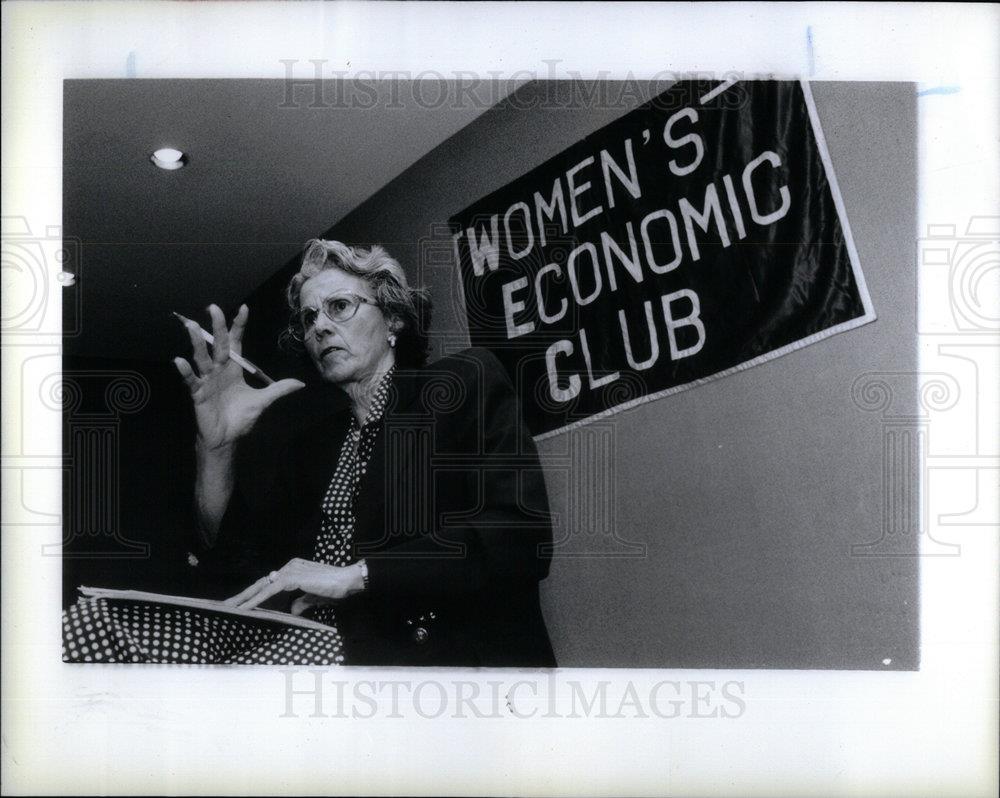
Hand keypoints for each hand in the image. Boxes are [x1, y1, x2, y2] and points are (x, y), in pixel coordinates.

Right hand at [173, 304, 304, 449]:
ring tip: (192, 326)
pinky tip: (180, 360)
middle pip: (218, 345)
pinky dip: (186, 371)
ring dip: (197, 343)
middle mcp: (219, 370)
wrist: (227, 438)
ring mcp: (207, 380)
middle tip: (213, 308)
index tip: (243, 309)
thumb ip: (279, 390)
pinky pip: (191, 380)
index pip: (236, 343)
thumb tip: (300, 384)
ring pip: (202, 358)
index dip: (238, 327)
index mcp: (234, 369)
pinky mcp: (198, 393)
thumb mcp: (263, 401)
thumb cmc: (241, 418)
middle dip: (217, 327)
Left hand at [224, 557, 365, 609]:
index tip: (240, 602)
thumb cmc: (336, 588)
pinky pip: (269, 591)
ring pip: (261, 586)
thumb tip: (293, 610)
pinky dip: (255, 600)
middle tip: (226, 604)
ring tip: (229, 607)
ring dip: (244, 598)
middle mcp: (289, 567)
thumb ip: (302, 601)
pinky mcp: (292, 578)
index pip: (269, 583)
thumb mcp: (314, 597)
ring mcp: (289, 571)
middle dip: (242, 595)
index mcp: (293, 569)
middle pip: (261, 583)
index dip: (254, 593)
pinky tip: (244, 608)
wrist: (348, 581)